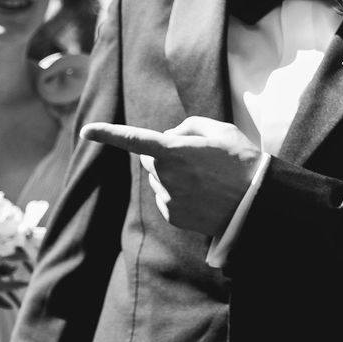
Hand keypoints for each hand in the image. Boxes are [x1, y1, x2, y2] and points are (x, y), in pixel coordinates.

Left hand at [80, 117, 262, 236]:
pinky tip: (202, 194)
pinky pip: (165, 198)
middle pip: (149, 159)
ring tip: (205, 178)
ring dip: (173, 175)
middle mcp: (165, 175)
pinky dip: (178, 193)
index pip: (133, 140)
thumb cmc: (241, 161)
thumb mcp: (220, 130)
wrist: (256, 203)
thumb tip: (166, 136)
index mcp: (174, 151)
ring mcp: (167, 197)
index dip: (108, 134)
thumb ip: (188, 126)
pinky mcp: (171, 215)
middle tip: (196, 157)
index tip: (86, 131)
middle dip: (164, 155)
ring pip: (158, 179)